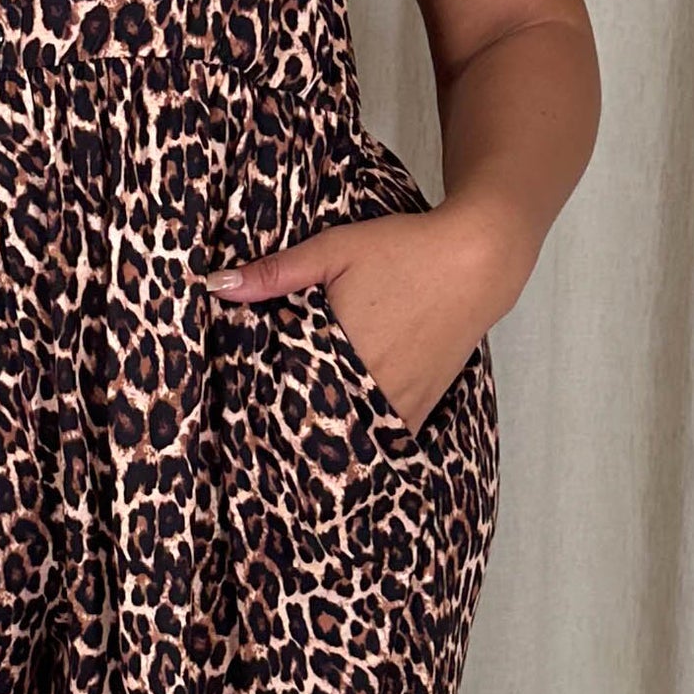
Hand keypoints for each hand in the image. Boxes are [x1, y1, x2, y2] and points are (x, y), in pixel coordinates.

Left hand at [200, 204, 500, 437]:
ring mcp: (403, 398)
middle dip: (296, 431)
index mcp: (342, 351)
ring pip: (358, 437)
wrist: (477, 259)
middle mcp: (374, 384)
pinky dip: (369, 436)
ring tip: (304, 444)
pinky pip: (390, 434)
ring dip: (334, 437)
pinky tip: (349, 436)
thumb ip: (275, 272)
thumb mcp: (334, 249)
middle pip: (323, 426)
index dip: (266, 416)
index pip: (291, 402)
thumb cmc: (404, 249)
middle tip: (266, 440)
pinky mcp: (426, 401)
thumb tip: (216, 285)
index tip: (245, 423)